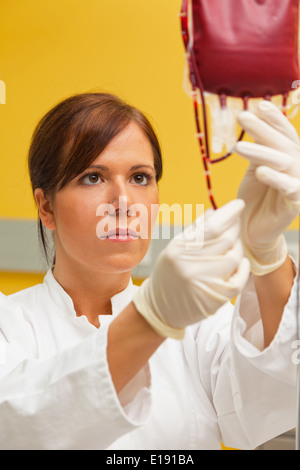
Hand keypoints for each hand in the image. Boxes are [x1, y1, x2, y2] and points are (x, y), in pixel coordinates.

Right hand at [133, 199, 249, 338]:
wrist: (160, 309)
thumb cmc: (169, 274)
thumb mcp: (175, 248)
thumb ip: (196, 230)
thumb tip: (217, 212)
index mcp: (178, 249)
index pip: (211, 226)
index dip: (229, 213)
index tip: (239, 205)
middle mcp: (190, 266)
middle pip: (226, 239)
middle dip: (234, 228)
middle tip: (234, 225)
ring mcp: (204, 283)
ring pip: (235, 257)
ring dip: (237, 248)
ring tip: (230, 247)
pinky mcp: (215, 298)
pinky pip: (240, 278)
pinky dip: (243, 268)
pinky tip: (238, 264)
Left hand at [235, 100, 299, 275]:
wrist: (253, 230)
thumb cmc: (254, 198)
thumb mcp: (255, 168)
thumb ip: (259, 149)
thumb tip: (254, 121)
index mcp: (289, 158)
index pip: (284, 134)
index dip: (274, 119)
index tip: (259, 105)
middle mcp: (297, 169)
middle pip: (282, 145)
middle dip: (262, 130)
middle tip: (242, 117)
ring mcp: (298, 186)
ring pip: (283, 163)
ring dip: (261, 153)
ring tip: (238, 147)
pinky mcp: (294, 204)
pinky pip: (288, 188)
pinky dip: (275, 178)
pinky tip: (261, 171)